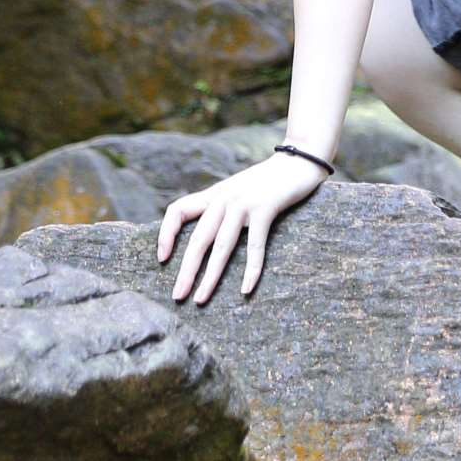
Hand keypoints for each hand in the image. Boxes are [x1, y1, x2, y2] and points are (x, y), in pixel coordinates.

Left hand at [158, 151, 331, 303]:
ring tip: (200, 299)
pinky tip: (247, 289)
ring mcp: (244, 203)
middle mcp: (224, 198)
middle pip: (198, 239)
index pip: (178, 210)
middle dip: (186, 270)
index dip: (166, 234)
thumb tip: (206, 233)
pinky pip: (255, 245)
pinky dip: (251, 269)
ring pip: (221, 246)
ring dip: (209, 276)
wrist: (298, 161)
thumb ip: (222, 205)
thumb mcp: (237, 189)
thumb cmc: (269, 181)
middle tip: (177, 296)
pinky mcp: (265, 208)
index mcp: (215, 194)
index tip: (162, 258)